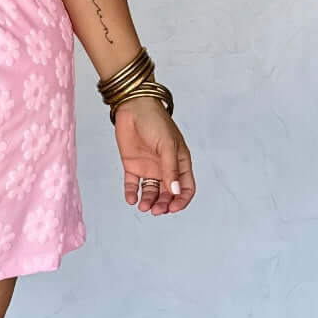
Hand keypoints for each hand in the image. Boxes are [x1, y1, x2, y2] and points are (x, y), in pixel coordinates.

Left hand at [113, 97, 194, 214]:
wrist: (132, 107)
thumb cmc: (155, 121)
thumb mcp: (167, 145)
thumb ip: (170, 169)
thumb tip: (174, 192)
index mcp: (180, 162)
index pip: (185, 188)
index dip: (181, 200)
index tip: (173, 208)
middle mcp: (165, 168)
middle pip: (168, 194)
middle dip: (163, 204)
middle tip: (155, 210)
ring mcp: (149, 168)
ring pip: (152, 192)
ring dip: (149, 202)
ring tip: (143, 206)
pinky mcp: (133, 166)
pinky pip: (133, 185)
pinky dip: (132, 194)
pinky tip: (132, 199)